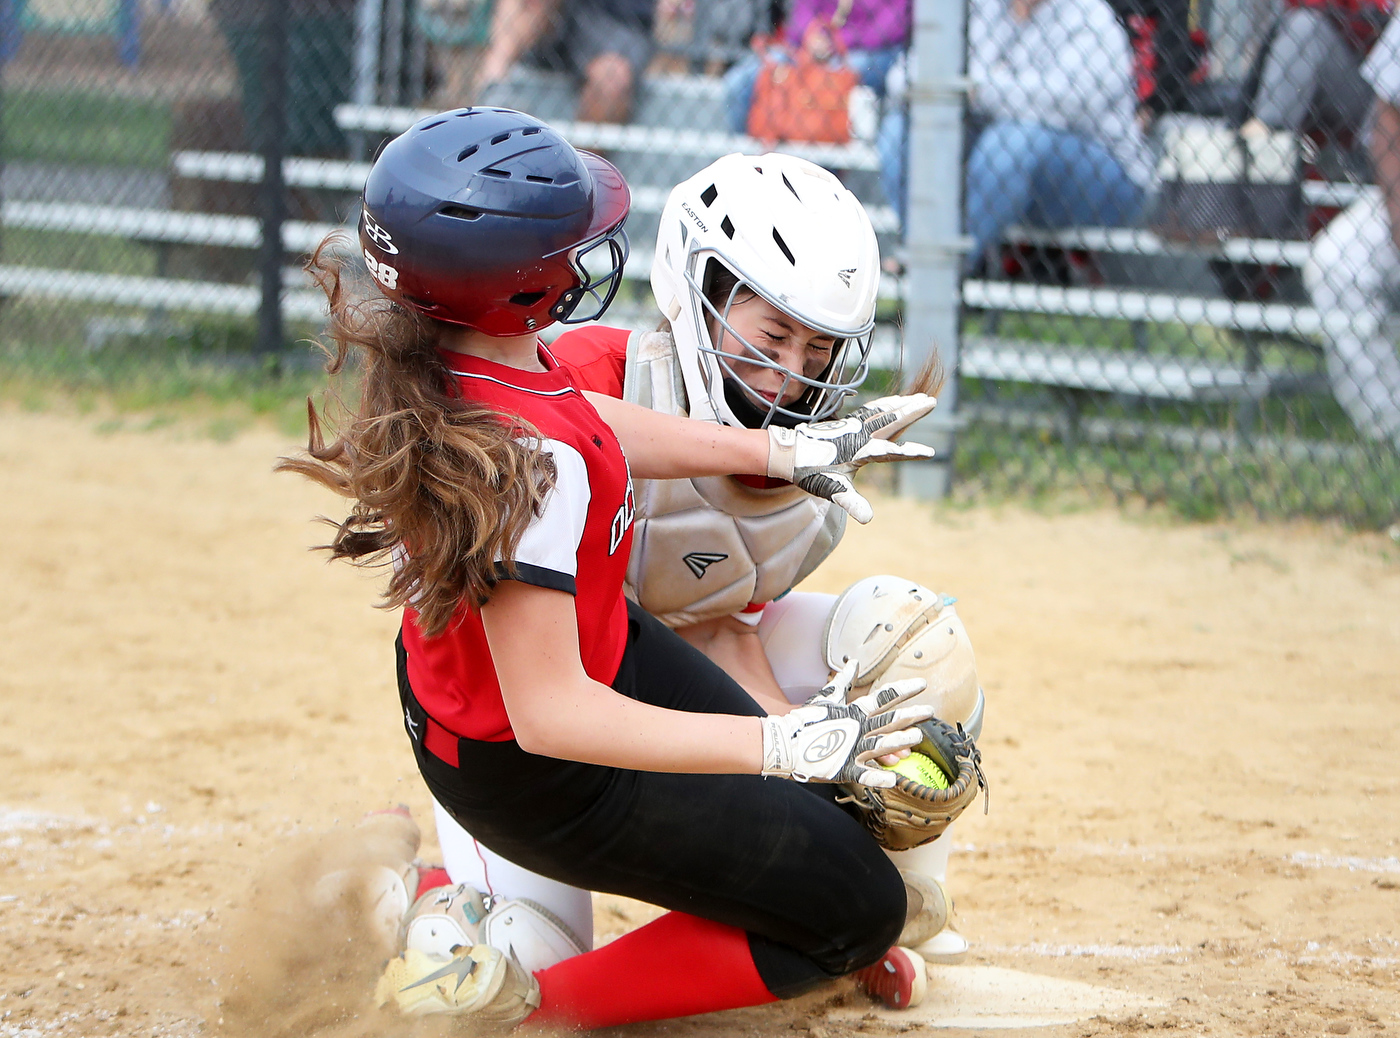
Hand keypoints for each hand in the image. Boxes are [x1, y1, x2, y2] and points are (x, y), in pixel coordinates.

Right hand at [758, 662, 931, 786]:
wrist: (784, 742)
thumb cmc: (805, 720)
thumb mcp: (826, 697)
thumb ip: (843, 681)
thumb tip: (853, 662)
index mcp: (854, 711)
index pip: (883, 697)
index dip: (903, 690)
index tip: (921, 685)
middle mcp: (857, 728)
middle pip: (889, 720)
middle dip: (911, 714)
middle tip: (930, 711)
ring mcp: (851, 748)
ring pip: (881, 744)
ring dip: (900, 740)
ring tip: (917, 738)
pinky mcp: (843, 768)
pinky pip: (864, 774)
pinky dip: (878, 777)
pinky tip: (894, 779)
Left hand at [765, 394, 936, 522]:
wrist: (788, 453)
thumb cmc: (811, 472)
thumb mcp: (832, 490)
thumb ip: (850, 502)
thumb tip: (867, 518)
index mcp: (856, 450)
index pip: (888, 452)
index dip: (909, 452)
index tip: (929, 452)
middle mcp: (856, 434)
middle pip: (888, 420)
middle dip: (910, 411)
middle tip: (931, 401)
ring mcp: (851, 425)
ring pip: (881, 411)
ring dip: (901, 404)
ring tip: (919, 398)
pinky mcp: (846, 422)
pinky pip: (871, 410)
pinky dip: (885, 404)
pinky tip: (892, 401)